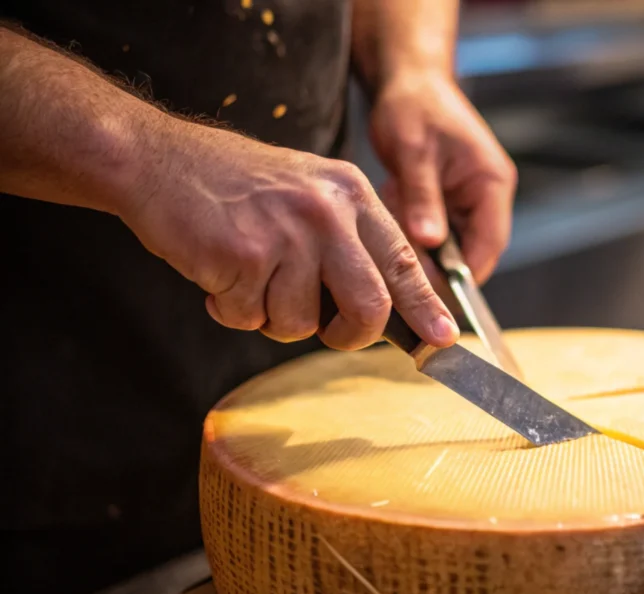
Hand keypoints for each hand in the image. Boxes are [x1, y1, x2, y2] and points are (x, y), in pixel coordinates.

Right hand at [116, 118, 458, 350]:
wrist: (156, 160)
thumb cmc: (234, 187)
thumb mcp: (309, 195)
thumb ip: (349, 244)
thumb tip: (384, 308)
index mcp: (350, 195)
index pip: (404, 260)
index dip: (425, 306)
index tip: (443, 338)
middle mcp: (327, 212)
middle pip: (369, 306)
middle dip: (349, 335)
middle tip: (328, 331)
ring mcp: (287, 233)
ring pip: (301, 323)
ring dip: (270, 316)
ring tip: (249, 275)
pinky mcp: (244, 255)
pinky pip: (250, 318)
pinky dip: (230, 309)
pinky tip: (219, 272)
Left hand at [369, 73, 516, 283]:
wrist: (406, 80)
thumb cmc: (414, 105)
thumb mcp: (414, 153)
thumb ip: (423, 199)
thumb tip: (430, 243)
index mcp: (492, 183)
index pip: (490, 244)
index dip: (465, 273)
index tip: (430, 287)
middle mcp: (487, 196)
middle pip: (470, 251)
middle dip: (433, 255)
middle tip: (400, 242)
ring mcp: (468, 201)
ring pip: (448, 246)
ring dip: (419, 237)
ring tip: (397, 200)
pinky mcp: (448, 202)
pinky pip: (433, 231)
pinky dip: (412, 225)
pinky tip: (395, 198)